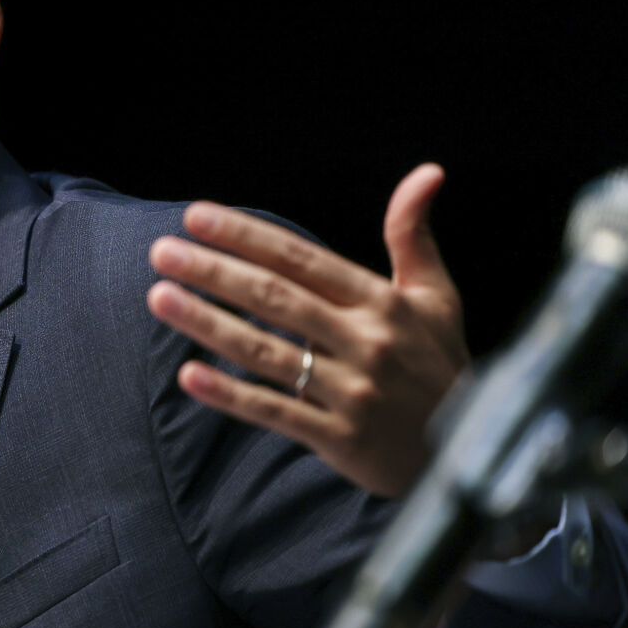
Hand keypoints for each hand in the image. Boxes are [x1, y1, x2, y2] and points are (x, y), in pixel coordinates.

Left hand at [145, 163, 468, 495]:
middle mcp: (367, 342)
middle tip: (162, 251)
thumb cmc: (439, 365)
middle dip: (214, 272)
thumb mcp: (435, 298)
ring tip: (159, 297)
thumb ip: (413, 236)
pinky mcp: (339, 437)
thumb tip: (426, 172)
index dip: (247, 236)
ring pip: (267, 351)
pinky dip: (230, 394)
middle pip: (276, 298)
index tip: (196, 216)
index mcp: (383, 303)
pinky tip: (188, 375)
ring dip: (207, 323)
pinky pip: (274, 411)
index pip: (302, 259)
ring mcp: (351, 392)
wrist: (468, 455)